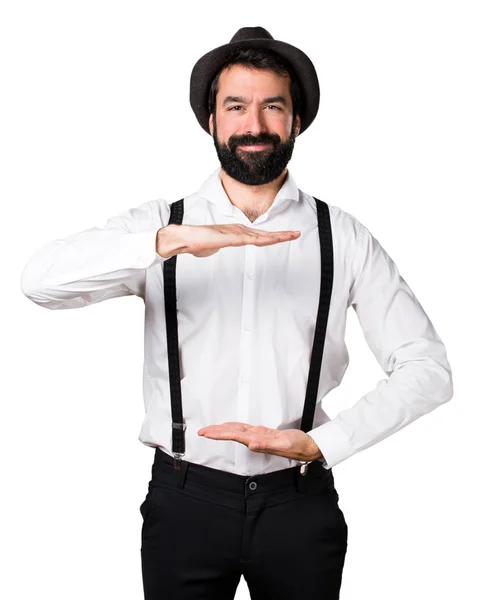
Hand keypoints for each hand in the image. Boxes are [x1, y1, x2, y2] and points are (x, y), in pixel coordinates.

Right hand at [157, 223, 300, 258]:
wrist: (185, 238)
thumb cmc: (196, 243)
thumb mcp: (211, 247)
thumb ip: (215, 247)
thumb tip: (211, 248)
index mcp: (236, 233)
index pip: (259, 236)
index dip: (273, 236)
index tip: (286, 236)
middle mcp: (239, 231)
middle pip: (264, 235)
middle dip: (282, 235)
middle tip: (297, 234)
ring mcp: (235, 233)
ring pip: (261, 236)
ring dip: (277, 237)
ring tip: (292, 235)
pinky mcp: (231, 238)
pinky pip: (250, 239)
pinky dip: (262, 239)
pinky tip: (272, 240)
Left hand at [197, 422, 322, 461]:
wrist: (307, 448)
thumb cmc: (298, 446)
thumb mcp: (284, 444)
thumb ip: (267, 445)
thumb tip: (251, 445)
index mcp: (256, 441)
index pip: (233, 435)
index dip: (218, 434)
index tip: (205, 433)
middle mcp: (254, 440)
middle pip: (231, 434)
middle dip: (215, 432)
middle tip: (201, 431)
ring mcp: (258, 437)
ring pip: (236, 431)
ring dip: (222, 430)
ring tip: (210, 429)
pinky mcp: (263, 434)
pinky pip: (245, 429)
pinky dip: (235, 427)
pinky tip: (230, 427)